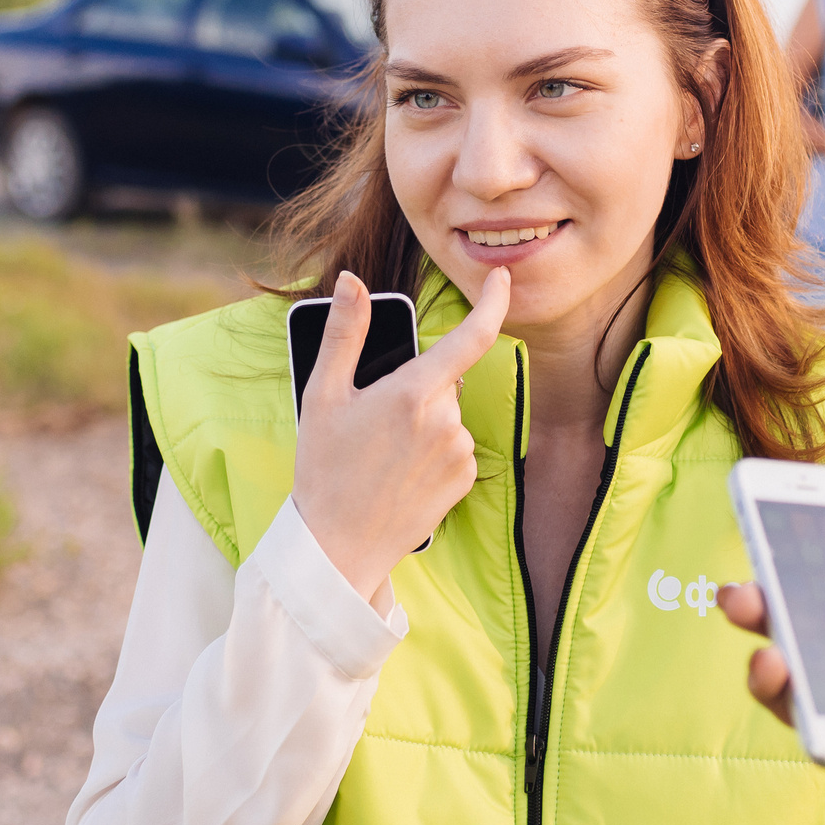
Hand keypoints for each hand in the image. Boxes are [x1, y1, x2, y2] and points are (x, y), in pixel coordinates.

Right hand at [293, 268, 510, 600]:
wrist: (338, 546)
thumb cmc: (324, 468)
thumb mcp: (323, 395)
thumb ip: (344, 333)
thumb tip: (353, 281)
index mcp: (411, 393)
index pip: (471, 337)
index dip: (492, 302)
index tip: (502, 278)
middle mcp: (445, 421)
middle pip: (444, 380)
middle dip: (417, 387)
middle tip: (374, 421)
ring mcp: (459, 453)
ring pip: (449, 415)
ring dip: (426, 422)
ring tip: (385, 454)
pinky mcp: (466, 480)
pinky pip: (456, 447)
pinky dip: (436, 451)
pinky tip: (404, 473)